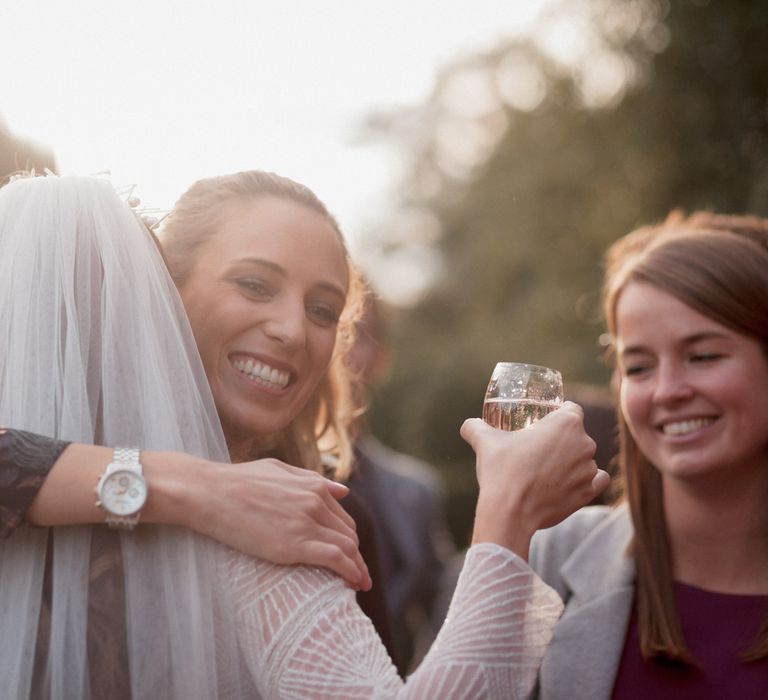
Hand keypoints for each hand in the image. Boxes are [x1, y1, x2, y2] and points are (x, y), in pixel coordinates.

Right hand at [171, 457, 371, 589]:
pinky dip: (349, 571)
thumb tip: (343, 491)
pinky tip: (351, 583)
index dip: (349, 540)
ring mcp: (306, 522)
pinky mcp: (294, 544)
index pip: (343, 519)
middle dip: (357, 557)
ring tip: (359, 584)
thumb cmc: (237, 482)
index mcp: (313, 486)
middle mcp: (315, 502)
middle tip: (358, 576)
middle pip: (348, 535)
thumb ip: (312, 480)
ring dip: (357, 568)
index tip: (351, 556)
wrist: (210, 493)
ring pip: (347, 548)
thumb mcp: (279, 471)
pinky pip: (335, 559)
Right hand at [461, 402, 608, 557]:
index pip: (571, 409)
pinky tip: (570, 481)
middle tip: (539, 448)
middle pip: (577, 435)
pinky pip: (597, 480)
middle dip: (562, 440)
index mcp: (566, 423)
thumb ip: (476, 427)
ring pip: (585, 458)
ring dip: (571, 461)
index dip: (558, 414)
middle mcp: (585, 443)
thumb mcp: (485, 442)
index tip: (544, 424)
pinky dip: (587, 480)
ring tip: (546, 470)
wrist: (510, 512)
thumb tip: (468, 425)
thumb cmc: (501, 470)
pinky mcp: (589, 492)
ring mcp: (589, 469)